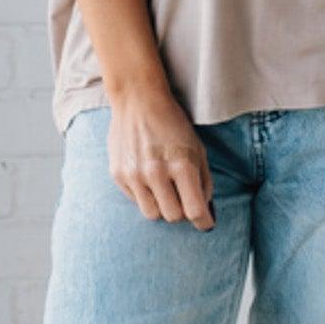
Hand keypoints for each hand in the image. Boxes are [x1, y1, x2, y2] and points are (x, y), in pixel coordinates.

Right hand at [106, 81, 216, 227]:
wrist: (138, 100)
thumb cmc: (173, 124)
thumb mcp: (198, 149)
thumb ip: (204, 181)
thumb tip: (205, 211)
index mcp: (181, 165)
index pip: (195, 210)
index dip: (204, 222)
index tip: (206, 223)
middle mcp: (156, 172)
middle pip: (173, 216)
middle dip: (182, 211)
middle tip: (183, 199)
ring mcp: (134, 175)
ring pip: (153, 214)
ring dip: (162, 206)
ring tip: (164, 189)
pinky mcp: (118, 175)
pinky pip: (136, 201)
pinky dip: (145, 195)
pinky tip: (147, 176)